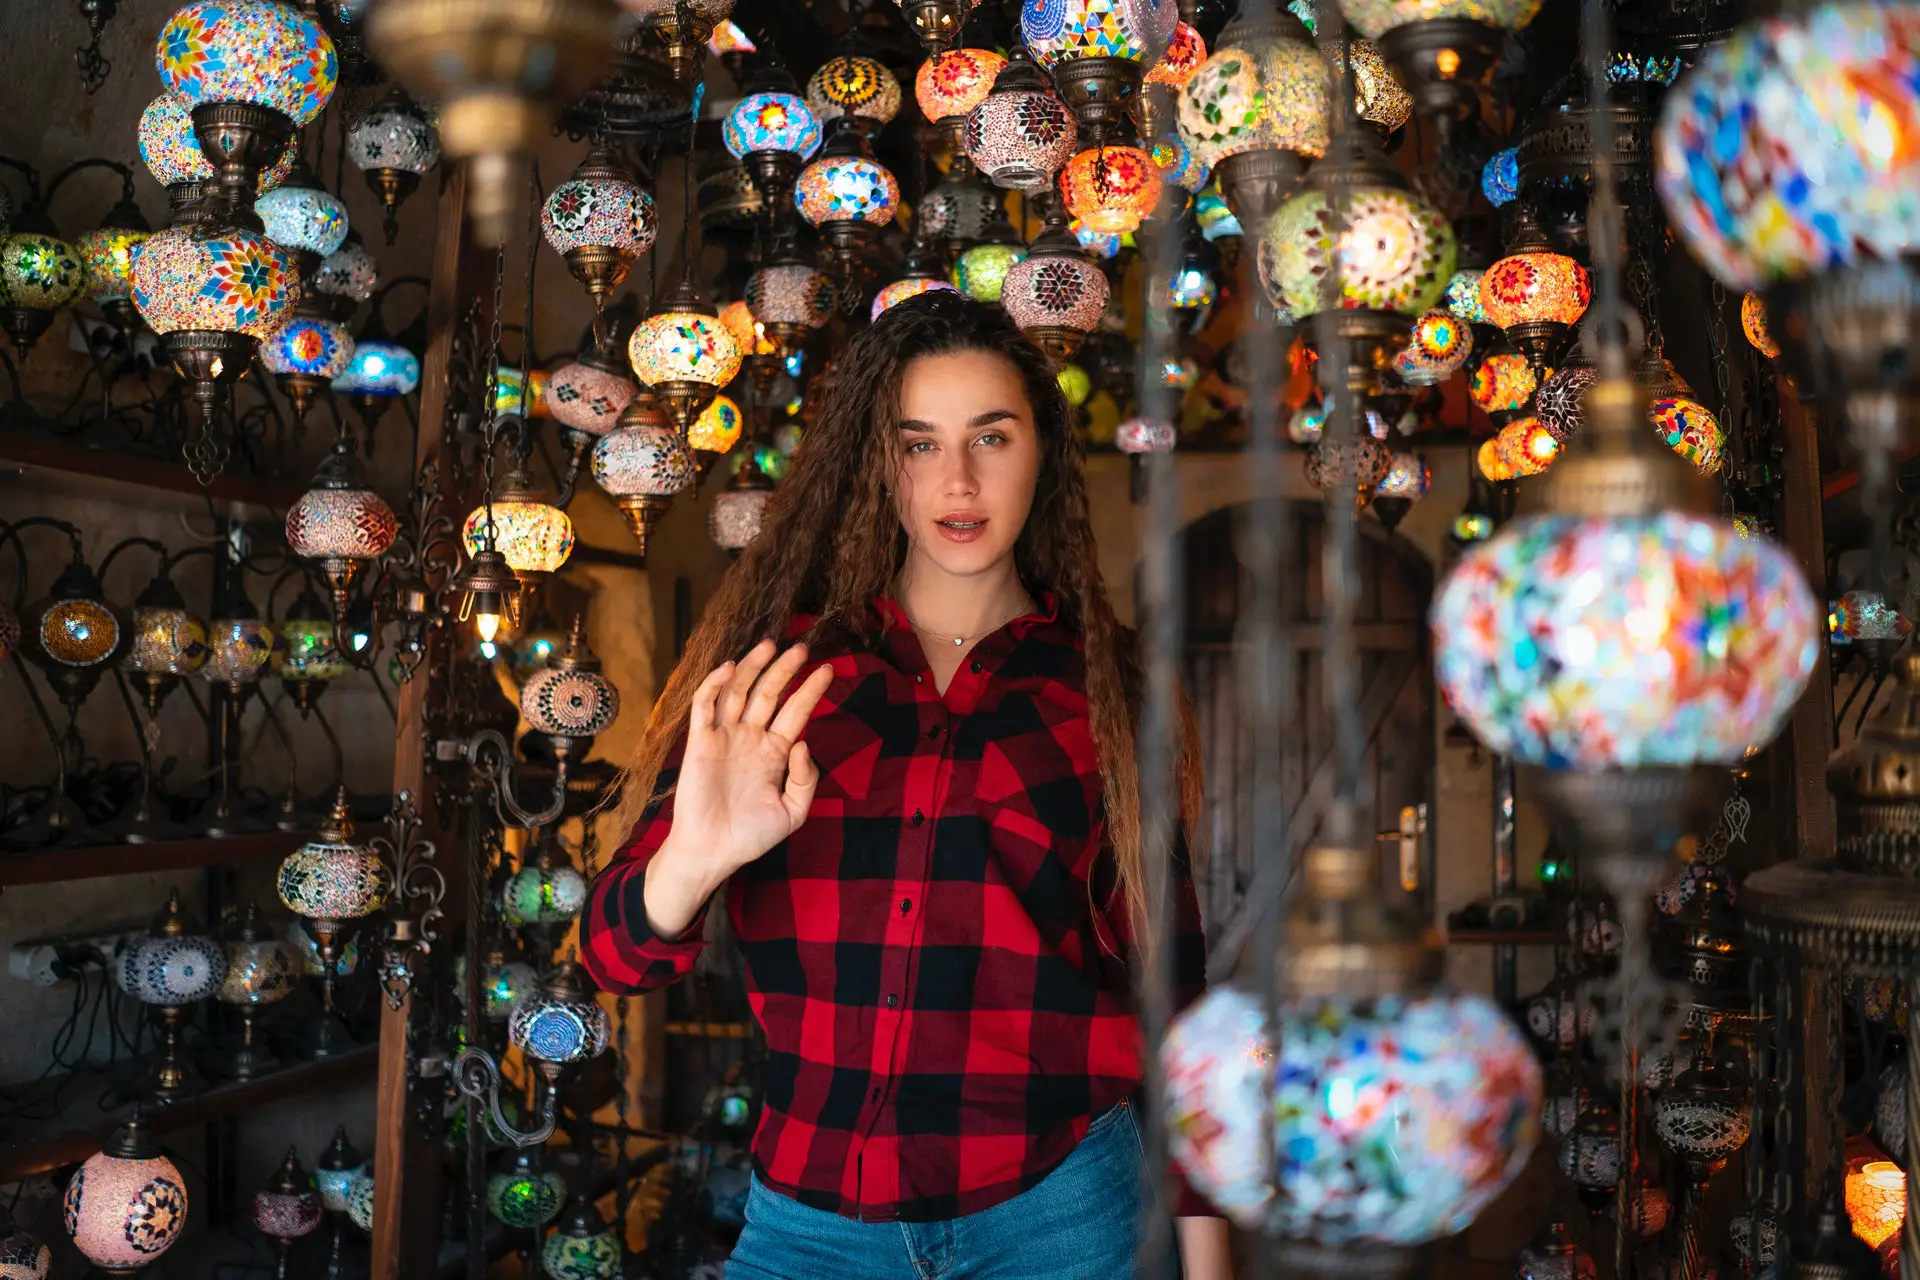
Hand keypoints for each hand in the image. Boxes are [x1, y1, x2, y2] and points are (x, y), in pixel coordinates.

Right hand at [644, 641, 833, 937]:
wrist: (714, 852)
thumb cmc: (751, 836)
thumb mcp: (792, 812)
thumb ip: (805, 779)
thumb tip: (803, 742)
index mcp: (774, 752)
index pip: (795, 712)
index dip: (810, 690)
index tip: (828, 669)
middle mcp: (750, 738)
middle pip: (769, 694)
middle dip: (785, 671)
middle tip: (802, 648)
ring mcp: (725, 737)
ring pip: (739, 691)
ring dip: (753, 667)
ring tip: (771, 646)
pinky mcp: (700, 742)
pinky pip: (705, 706)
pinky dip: (714, 684)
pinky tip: (729, 667)